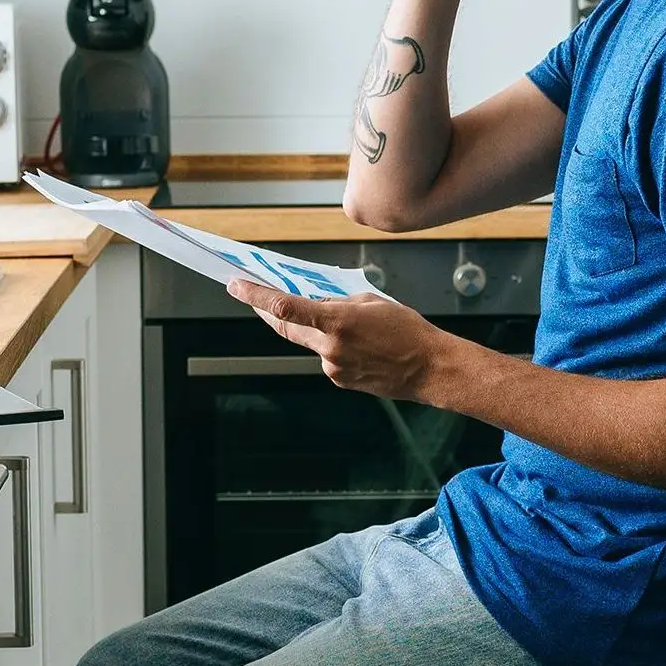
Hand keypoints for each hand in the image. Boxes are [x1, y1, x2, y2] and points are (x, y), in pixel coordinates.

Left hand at [226, 281, 444, 398]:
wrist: (429, 368)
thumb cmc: (407, 331)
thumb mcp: (371, 302)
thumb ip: (337, 302)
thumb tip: (315, 303)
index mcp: (337, 322)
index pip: (285, 307)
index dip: (255, 296)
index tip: (236, 285)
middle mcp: (329, 348)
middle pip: (287, 327)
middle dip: (268, 311)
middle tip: (254, 296)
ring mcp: (333, 368)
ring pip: (312, 342)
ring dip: (319, 331)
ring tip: (354, 327)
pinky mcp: (340, 380)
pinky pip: (327, 357)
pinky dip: (335, 347)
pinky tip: (360, 345)